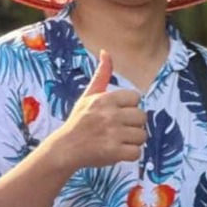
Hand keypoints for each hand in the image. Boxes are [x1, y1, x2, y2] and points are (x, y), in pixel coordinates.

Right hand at [48, 51, 145, 173]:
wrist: (65, 149)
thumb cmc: (79, 121)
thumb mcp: (88, 95)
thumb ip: (101, 74)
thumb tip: (106, 51)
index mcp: (106, 99)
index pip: (136, 98)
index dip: (129, 107)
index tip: (116, 114)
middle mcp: (110, 115)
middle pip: (142, 117)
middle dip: (133, 124)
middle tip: (117, 130)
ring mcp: (113, 134)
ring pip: (142, 135)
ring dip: (132, 141)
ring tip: (117, 141)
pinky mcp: (114, 152)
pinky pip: (137, 152)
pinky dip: (130, 155)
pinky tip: (118, 152)